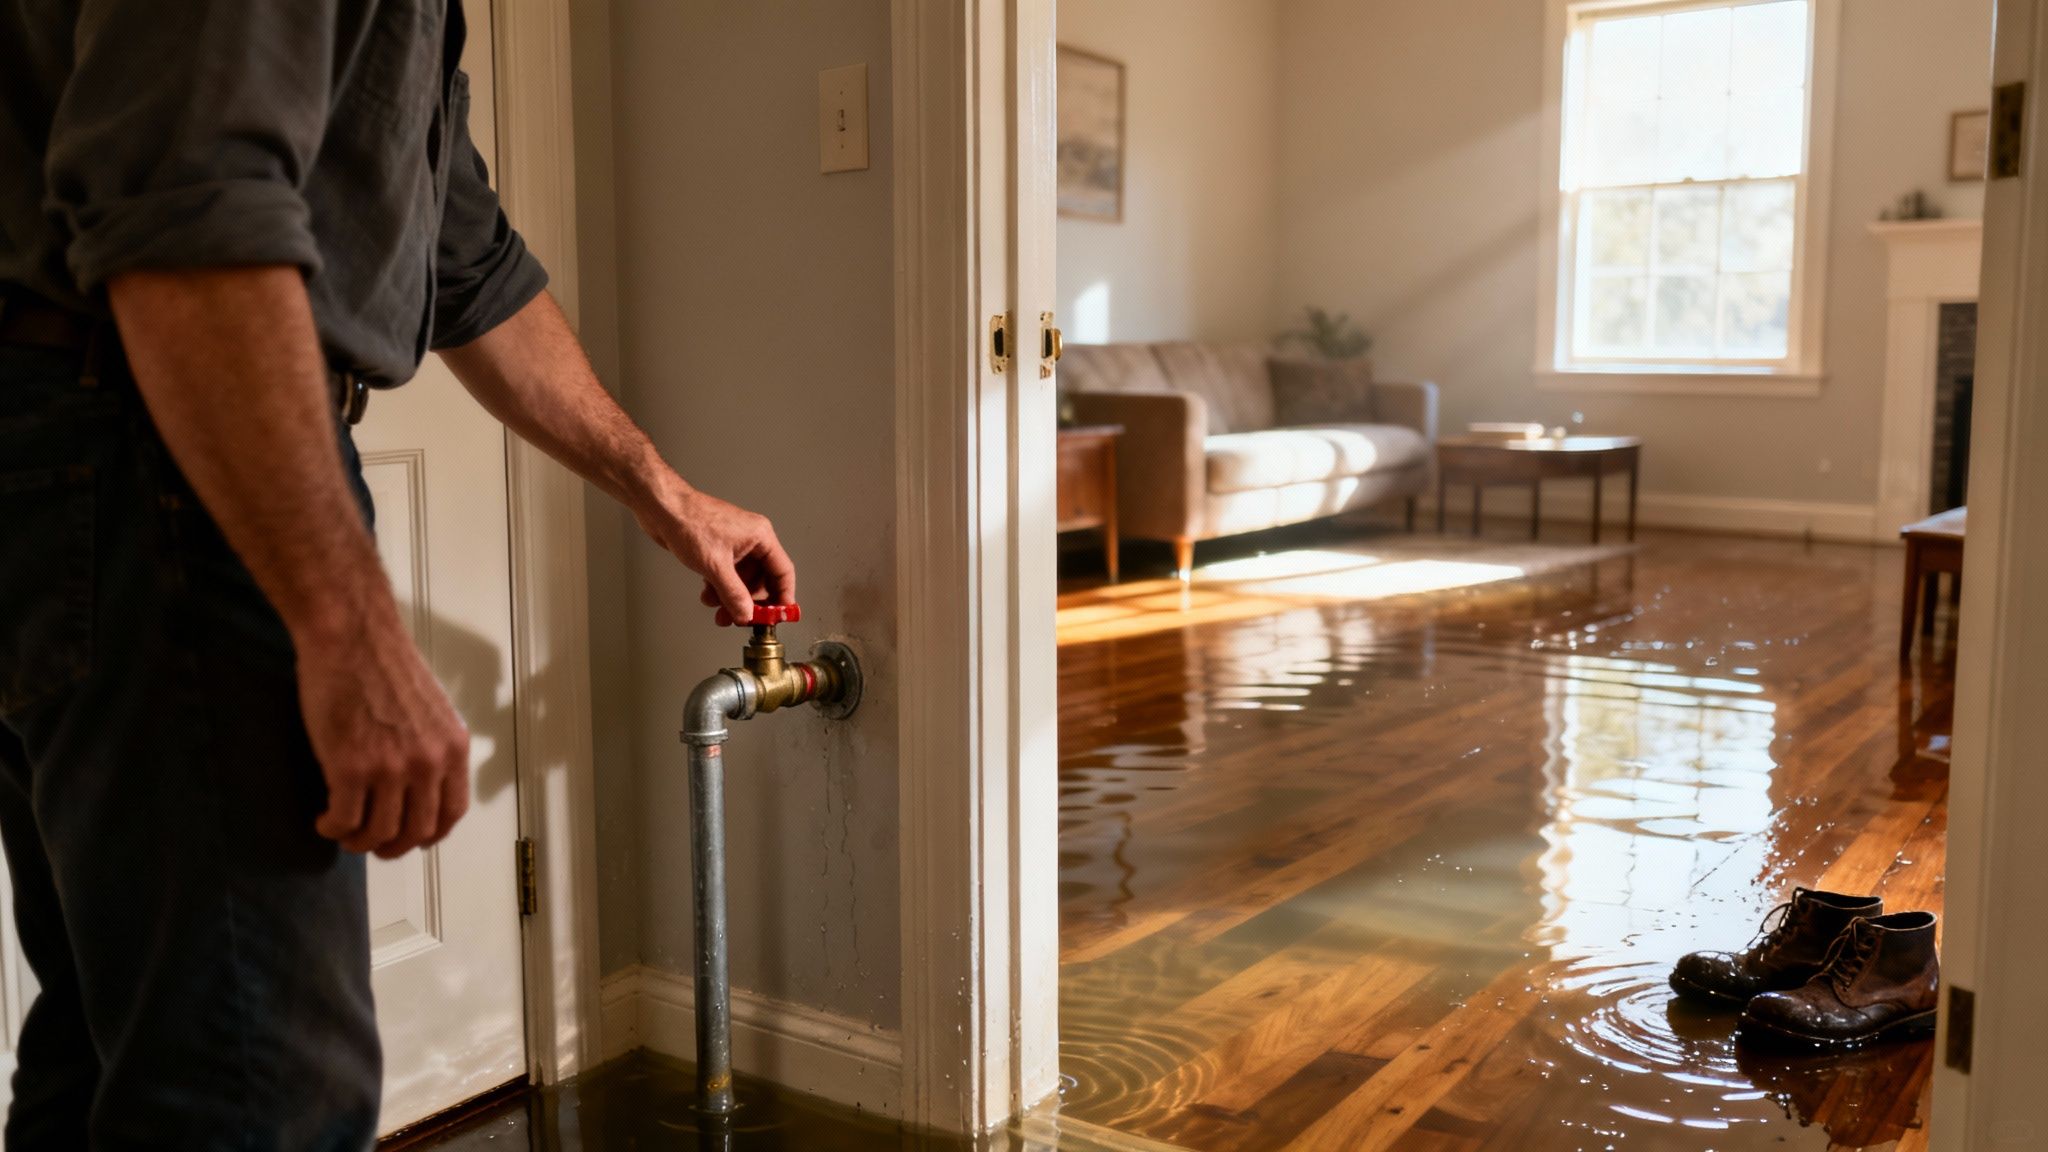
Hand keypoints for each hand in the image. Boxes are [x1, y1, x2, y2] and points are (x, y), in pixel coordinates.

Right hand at [297, 611, 471, 857]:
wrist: (352, 635)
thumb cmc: (384, 665)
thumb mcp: (431, 710)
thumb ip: (432, 748)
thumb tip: (420, 786)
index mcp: (454, 748)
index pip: (452, 812)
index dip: (429, 834)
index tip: (411, 838)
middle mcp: (430, 764)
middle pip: (416, 832)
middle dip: (391, 846)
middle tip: (370, 843)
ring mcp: (391, 769)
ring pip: (378, 833)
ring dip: (358, 841)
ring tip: (342, 831)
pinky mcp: (351, 769)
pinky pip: (344, 821)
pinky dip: (333, 828)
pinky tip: (324, 819)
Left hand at [634, 475, 796, 622]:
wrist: (661, 509)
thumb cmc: (689, 522)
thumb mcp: (715, 566)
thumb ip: (733, 593)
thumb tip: (746, 613)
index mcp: (760, 536)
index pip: (783, 572)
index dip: (783, 596)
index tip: (778, 616)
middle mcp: (751, 541)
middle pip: (762, 580)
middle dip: (750, 602)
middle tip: (742, 619)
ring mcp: (734, 546)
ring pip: (742, 581)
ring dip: (731, 598)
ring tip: (719, 611)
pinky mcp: (718, 551)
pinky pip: (727, 576)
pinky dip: (719, 589)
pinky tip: (708, 596)